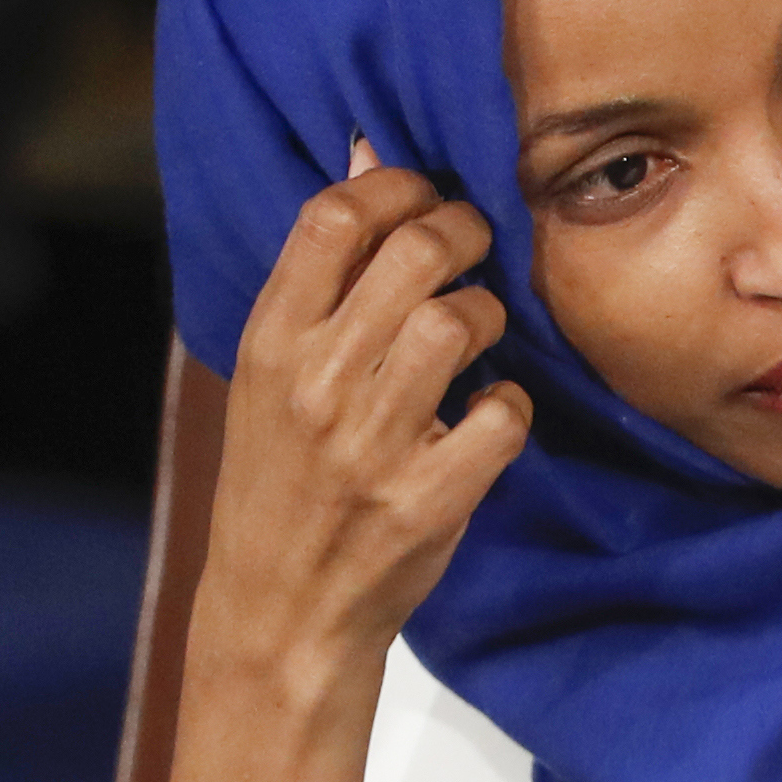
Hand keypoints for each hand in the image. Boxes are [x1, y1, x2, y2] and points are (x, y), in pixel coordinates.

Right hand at [141, 137, 534, 781]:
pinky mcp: (430, 497)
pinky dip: (513, 412)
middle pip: (416, 255)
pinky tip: (492, 424)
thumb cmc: (284, 487)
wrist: (277, 617)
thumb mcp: (277, 377)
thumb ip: (324, 284)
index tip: (427, 194)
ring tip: (481, 341)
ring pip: (463, 323)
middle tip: (481, 250)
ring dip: (492, 317)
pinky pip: (504, 415)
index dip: (398, 186)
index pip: (336, 217)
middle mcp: (317, 382)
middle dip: (466, 235)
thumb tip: (370, 165)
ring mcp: (374, 441)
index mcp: (269, 343)